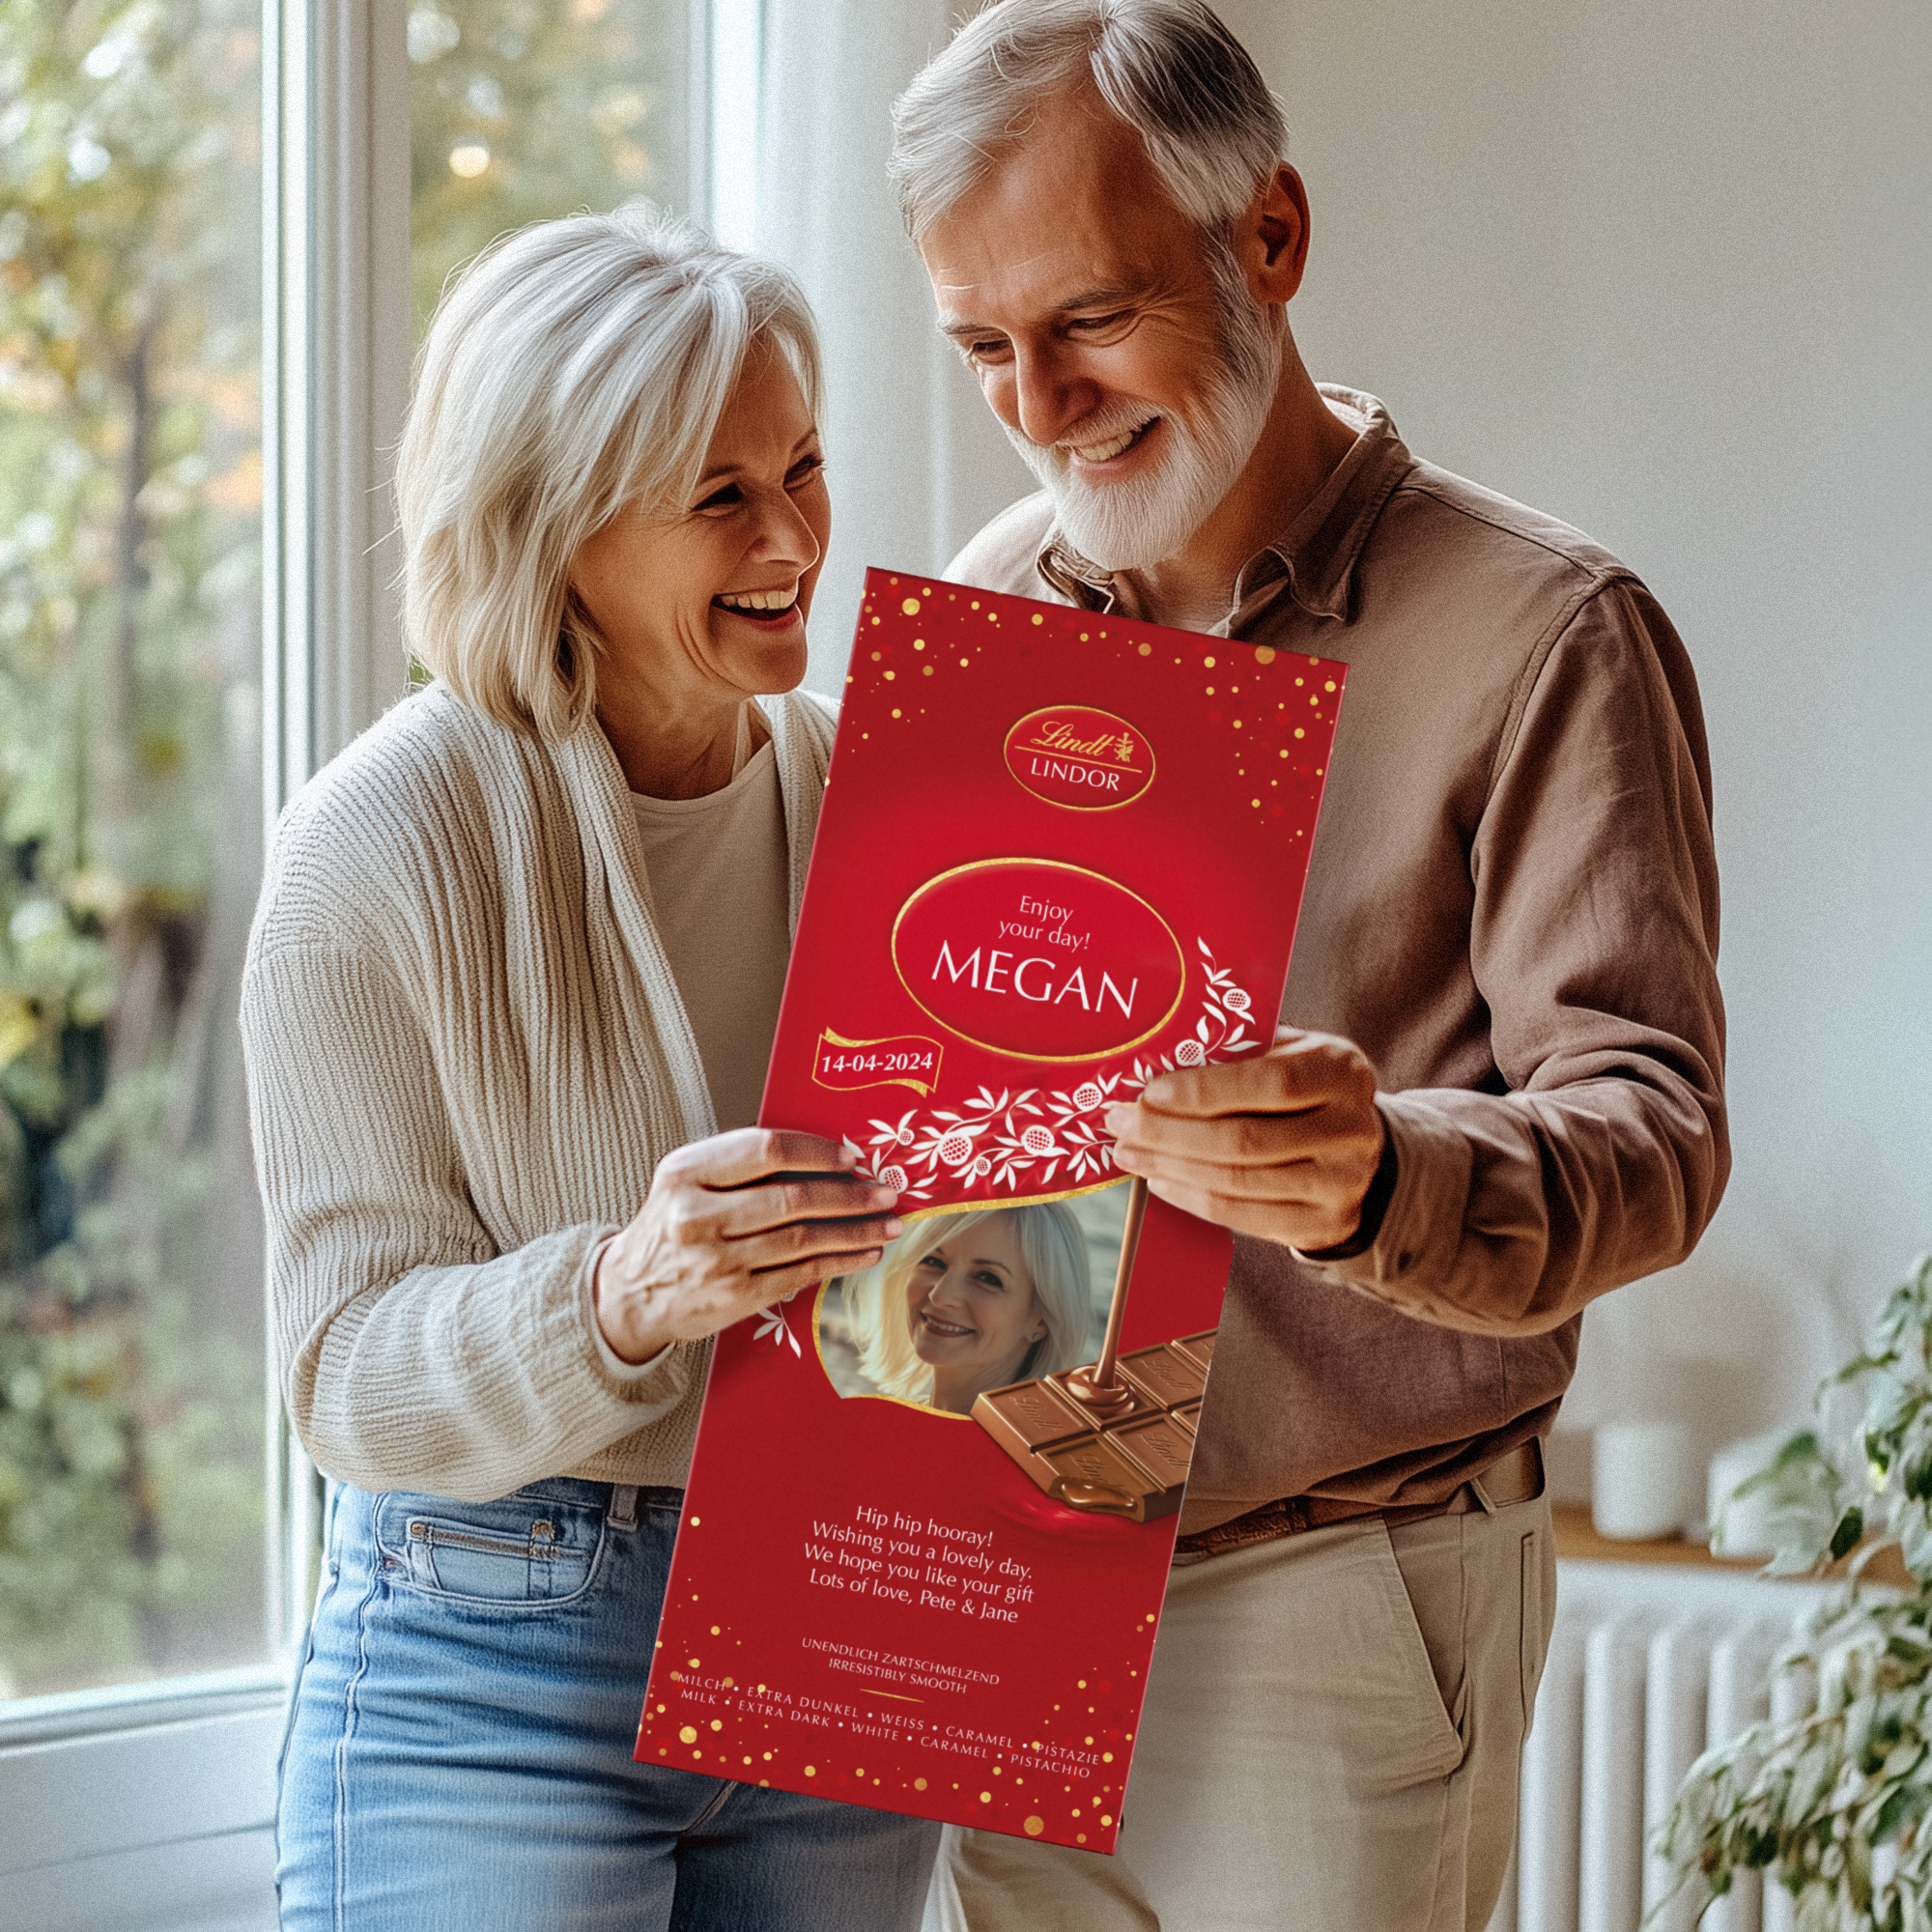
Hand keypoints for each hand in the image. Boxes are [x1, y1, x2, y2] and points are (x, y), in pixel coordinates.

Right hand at [593, 1129, 900, 1363]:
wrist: (629, 1293)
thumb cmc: (671, 1226)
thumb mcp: (686, 1181)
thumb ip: (739, 1165)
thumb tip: (824, 1157)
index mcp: (685, 1172)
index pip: (765, 1150)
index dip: (816, 1152)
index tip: (851, 1158)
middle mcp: (697, 1215)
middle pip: (792, 1198)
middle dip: (850, 1196)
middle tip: (886, 1192)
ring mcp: (717, 1259)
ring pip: (803, 1238)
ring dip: (855, 1231)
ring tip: (888, 1224)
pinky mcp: (735, 1296)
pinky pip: (801, 1273)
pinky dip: (840, 1262)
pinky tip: (865, 1254)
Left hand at [1104, 1027, 1384, 1251]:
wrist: (1355, 1146)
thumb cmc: (1302, 1088)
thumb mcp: (1286, 1053)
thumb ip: (1237, 1053)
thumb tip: (1154, 1061)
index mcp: (1341, 1072)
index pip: (1269, 1083)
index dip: (1203, 1090)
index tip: (1149, 1091)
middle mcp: (1351, 1129)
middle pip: (1245, 1139)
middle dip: (1169, 1133)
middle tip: (1121, 1123)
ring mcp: (1341, 1183)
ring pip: (1237, 1181)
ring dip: (1170, 1168)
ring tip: (1129, 1152)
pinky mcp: (1324, 1224)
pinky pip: (1244, 1216)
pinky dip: (1192, 1199)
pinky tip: (1160, 1180)